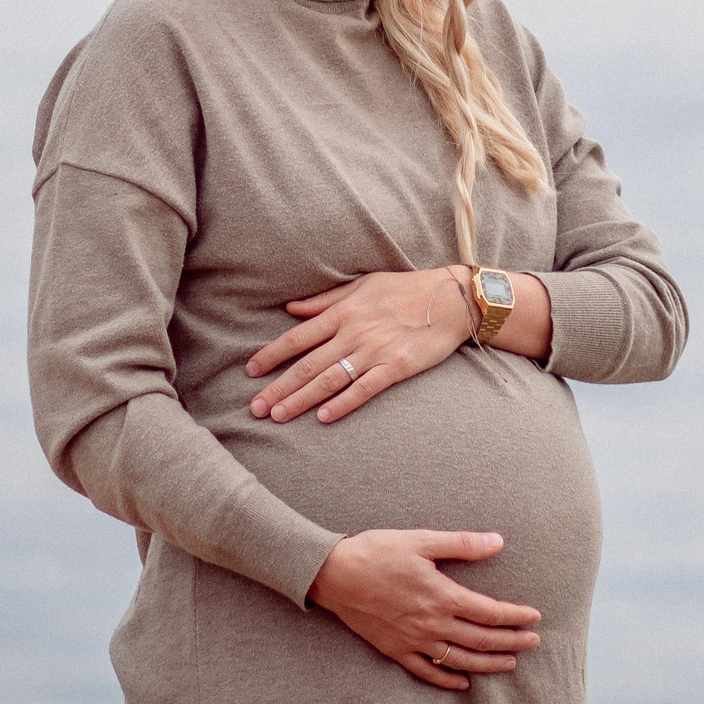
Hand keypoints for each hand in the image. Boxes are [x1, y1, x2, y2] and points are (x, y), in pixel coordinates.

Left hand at [248, 267, 476, 424]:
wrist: (451, 299)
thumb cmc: (405, 290)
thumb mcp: (362, 285)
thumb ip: (325, 299)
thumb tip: (291, 308)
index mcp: (343, 311)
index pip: (298, 337)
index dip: (271, 355)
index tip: (251, 372)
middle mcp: (354, 332)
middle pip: (307, 364)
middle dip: (278, 387)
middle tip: (255, 408)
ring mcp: (375, 351)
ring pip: (329, 380)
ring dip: (300, 400)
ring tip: (278, 416)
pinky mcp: (396, 367)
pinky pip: (363, 389)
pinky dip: (342, 404)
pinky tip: (322, 418)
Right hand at [307, 530, 543, 690]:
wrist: (333, 574)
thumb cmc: (377, 552)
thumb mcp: (422, 540)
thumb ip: (462, 544)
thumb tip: (498, 542)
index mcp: (441, 596)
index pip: (490, 613)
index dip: (515, 616)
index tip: (535, 617)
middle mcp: (431, 624)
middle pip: (481, 640)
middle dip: (511, 642)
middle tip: (534, 642)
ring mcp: (413, 641)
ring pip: (459, 660)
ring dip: (488, 664)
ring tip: (510, 664)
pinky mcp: (395, 650)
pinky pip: (427, 672)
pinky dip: (448, 679)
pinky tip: (463, 683)